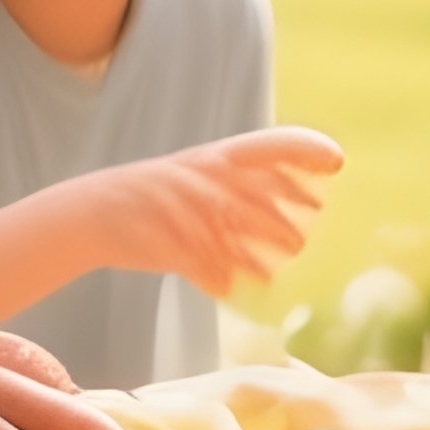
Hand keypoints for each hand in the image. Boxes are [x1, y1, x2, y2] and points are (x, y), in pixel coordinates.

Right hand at [95, 128, 343, 295]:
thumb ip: (241, 182)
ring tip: (271, 270)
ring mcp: (191, 215)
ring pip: (246, 241)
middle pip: (266, 203)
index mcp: (214, 157)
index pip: (272, 145)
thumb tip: (301, 196)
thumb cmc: (152, 195)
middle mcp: (207, 181)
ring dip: (264, 259)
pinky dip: (228, 280)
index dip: (307, 150)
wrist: (91, 212)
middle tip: (303, 236)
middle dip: (289, 224)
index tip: (337, 161)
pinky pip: (218, 272)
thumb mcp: (196, 173)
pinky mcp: (177, 249)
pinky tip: (231, 284)